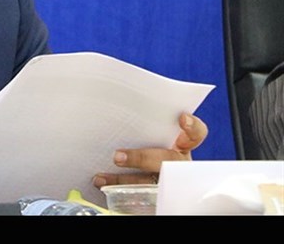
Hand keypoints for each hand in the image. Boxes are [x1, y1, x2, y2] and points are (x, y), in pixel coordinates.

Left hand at [92, 112, 207, 187]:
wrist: (147, 174)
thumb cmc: (148, 142)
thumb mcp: (150, 133)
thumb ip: (142, 125)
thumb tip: (112, 103)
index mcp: (183, 145)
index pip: (196, 134)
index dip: (192, 127)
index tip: (182, 118)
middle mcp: (178, 163)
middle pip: (167, 161)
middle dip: (142, 158)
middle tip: (117, 156)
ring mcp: (169, 181)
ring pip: (150, 182)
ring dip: (123, 179)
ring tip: (102, 176)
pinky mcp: (158, 196)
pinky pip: (139, 195)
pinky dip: (117, 189)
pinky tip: (101, 183)